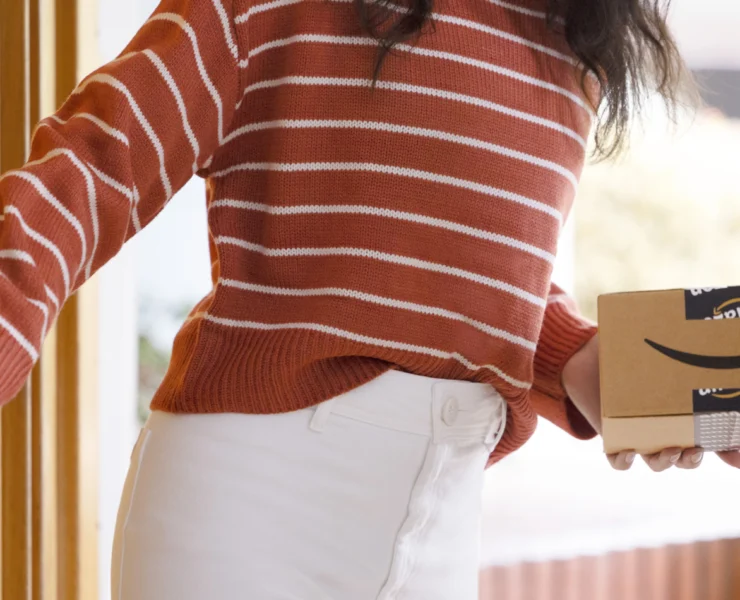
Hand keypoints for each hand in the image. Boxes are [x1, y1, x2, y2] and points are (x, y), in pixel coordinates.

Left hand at [561, 333, 739, 470]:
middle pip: (689, 457)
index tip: (736, 453)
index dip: (731, 448)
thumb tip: (716, 306)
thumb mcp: (661, 341)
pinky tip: (627, 453)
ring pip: (659, 462)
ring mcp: (640, 435)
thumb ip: (682, 336)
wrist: (590, 355)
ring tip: (669, 449)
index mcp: (686, 411)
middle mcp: (667, 428)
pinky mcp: (611, 436)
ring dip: (667, 461)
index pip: (716, 438)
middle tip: (697, 447)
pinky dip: (623, 462)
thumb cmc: (633, 346)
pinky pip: (619, 461)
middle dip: (695, 458)